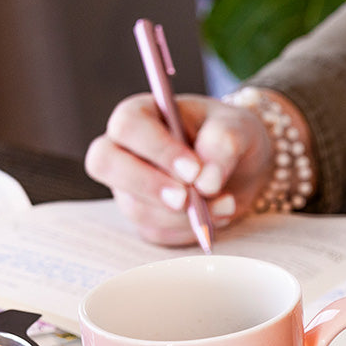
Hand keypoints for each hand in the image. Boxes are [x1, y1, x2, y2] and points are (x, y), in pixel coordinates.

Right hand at [85, 93, 272, 245]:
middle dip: (147, 185)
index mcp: (142, 114)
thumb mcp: (238, 128)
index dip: (156, 149)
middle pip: (104, 163)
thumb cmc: (231, 136)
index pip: (128, 126)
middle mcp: (125, 149)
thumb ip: (224, 144)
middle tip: (186, 200)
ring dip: (181, 215)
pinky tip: (216, 216)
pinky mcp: (144, 218)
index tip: (193, 170)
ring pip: (135, 207)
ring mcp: (129, 187)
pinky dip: (188, 230)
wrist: (240, 168)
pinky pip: (154, 232)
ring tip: (226, 203)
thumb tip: (206, 182)